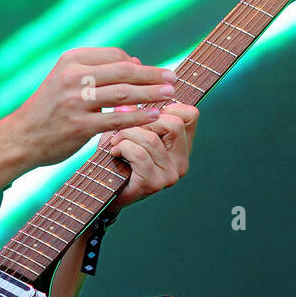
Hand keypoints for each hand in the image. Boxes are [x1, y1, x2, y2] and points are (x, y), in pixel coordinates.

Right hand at [4, 48, 177, 168]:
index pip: (115, 56)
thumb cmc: (47, 109)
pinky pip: (117, 119)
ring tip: (170, 95)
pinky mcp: (80, 126)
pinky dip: (139, 116)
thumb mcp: (63, 79)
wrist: (21, 138)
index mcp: (70, 60)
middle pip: (124, 71)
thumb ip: (95, 70)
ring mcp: (76, 101)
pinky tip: (154, 116)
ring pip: (124, 94)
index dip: (138, 64)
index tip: (154, 72)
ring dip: (151, 94)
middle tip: (173, 79)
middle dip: (153, 75)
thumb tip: (134, 64)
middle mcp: (73, 77)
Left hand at [99, 90, 198, 210]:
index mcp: (182, 147)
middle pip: (174, 123)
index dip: (168, 106)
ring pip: (152, 137)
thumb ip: (135, 115)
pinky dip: (122, 147)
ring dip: (127, 135)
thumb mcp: (128, 132)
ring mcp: (170, 174)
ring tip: (115, 142)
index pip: (190, 114)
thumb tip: (129, 101)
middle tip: (123, 129)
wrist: (105, 195)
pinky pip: (140, 153)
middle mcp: (181, 161)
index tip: (144, 112)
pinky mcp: (154, 183)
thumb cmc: (116, 159)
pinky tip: (114, 153)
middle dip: (143, 120)